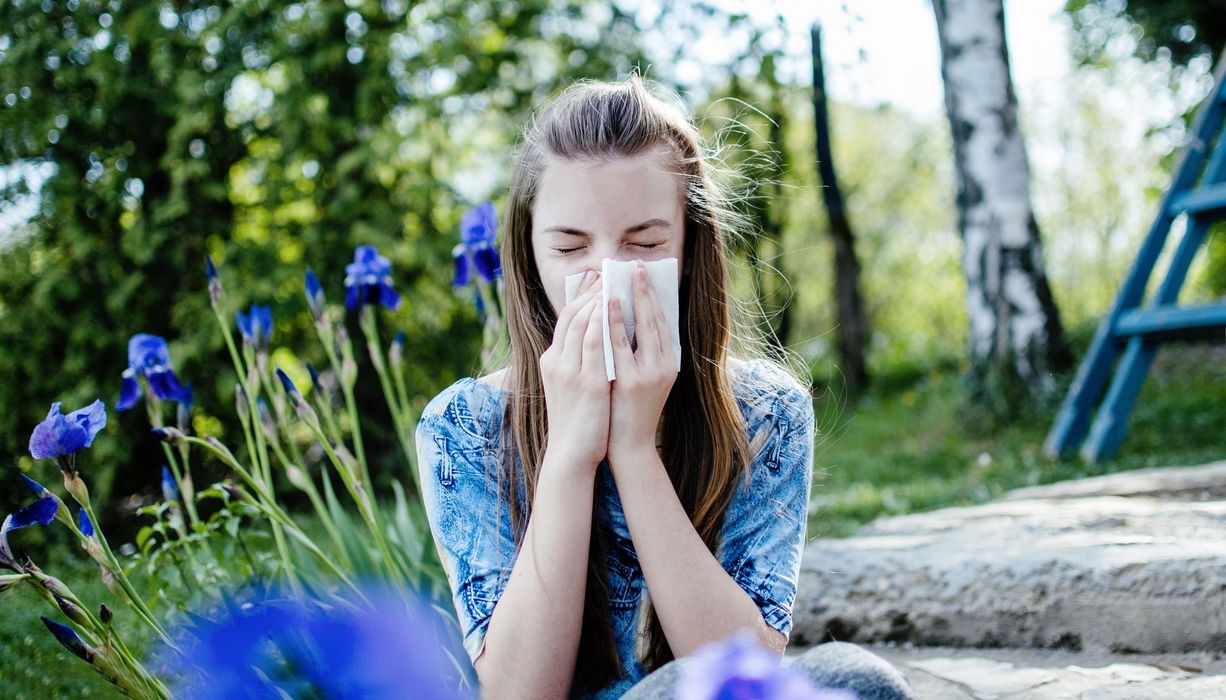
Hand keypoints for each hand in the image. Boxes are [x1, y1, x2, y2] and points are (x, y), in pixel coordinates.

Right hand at [539, 270, 609, 473]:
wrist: (572, 453)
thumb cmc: (576, 421)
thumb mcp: (569, 385)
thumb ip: (577, 361)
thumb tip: (595, 338)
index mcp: (551, 360)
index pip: (565, 318)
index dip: (580, 295)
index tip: (595, 278)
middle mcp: (556, 360)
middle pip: (572, 314)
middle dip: (591, 290)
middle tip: (608, 270)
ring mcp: (570, 370)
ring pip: (581, 323)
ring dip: (597, 298)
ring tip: (613, 280)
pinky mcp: (586, 382)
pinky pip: (594, 342)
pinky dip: (601, 320)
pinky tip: (613, 306)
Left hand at [607, 262, 677, 466]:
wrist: (628, 446)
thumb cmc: (630, 410)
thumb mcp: (644, 378)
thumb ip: (642, 353)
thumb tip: (631, 321)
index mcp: (669, 363)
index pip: (662, 322)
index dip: (653, 297)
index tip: (643, 275)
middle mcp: (664, 366)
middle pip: (655, 319)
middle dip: (645, 291)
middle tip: (635, 266)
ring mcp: (648, 374)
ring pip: (641, 328)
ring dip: (631, 300)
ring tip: (621, 277)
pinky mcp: (630, 382)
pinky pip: (619, 345)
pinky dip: (612, 321)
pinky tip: (604, 304)